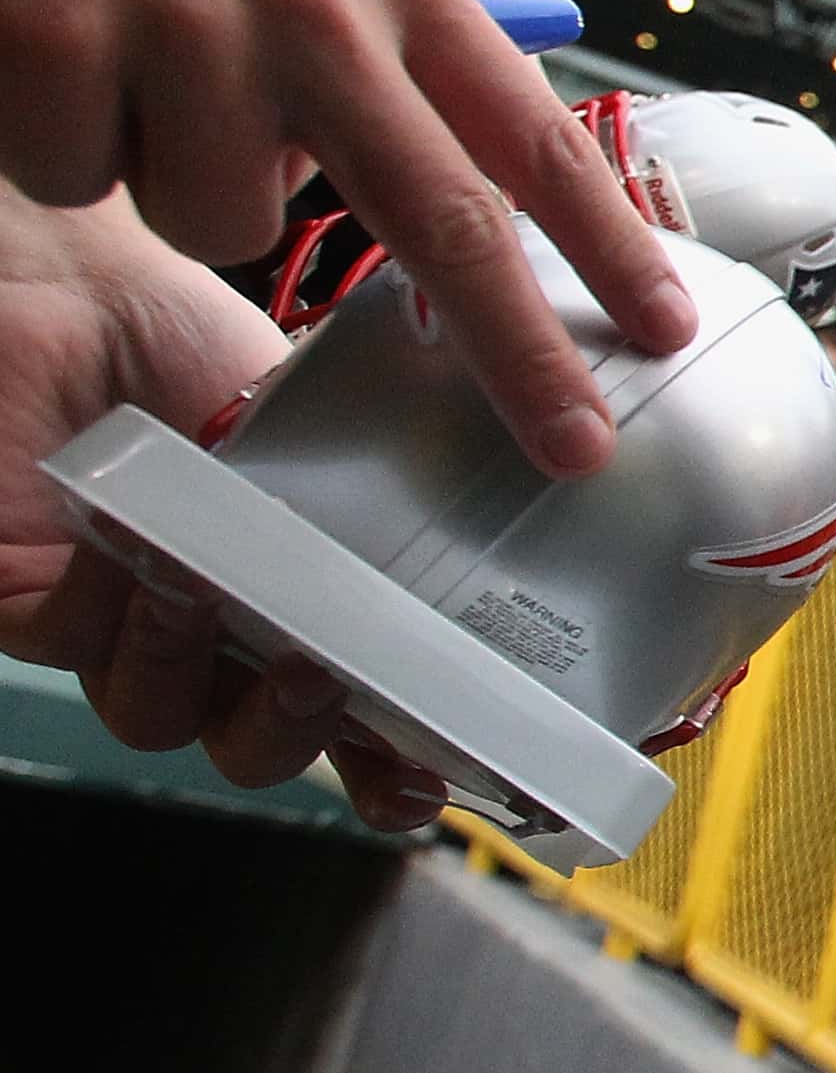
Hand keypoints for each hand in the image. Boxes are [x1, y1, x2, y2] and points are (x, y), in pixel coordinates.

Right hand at [0, 0, 695, 476]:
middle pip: (440, 220)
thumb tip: (426, 206)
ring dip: (168, 172)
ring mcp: (182, 31)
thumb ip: (383, 61)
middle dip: (518, 353)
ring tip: (133, 55)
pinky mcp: (50, 49)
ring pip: (214, 221)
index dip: (608, 244)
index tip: (668, 328)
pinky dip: (56, 134)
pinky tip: (48, 36)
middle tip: (576, 444)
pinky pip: (74, 178)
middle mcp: (312, 11)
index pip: (528, 133)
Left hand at [0, 187, 441, 825]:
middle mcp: (214, 641)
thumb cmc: (197, 349)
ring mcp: (115, 632)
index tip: (440, 779)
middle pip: (259, 748)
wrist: (79, 293)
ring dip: (188, 665)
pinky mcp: (23, 602)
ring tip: (210, 589)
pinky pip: (66, 638)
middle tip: (324, 672)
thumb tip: (546, 483)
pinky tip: (137, 533)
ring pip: (153, 717)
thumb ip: (405, 484)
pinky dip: (105, 596)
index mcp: (300, 615)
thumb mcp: (331, 423)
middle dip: (296, 731)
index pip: (359, 733)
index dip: (397, 777)